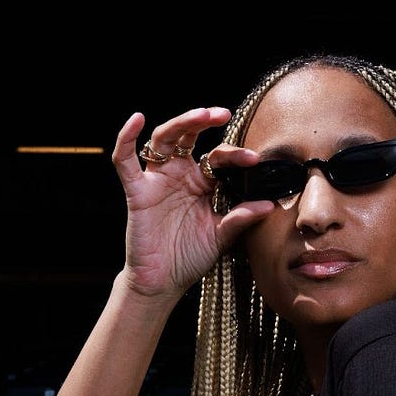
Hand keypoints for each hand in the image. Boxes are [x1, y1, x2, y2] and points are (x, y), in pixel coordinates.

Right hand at [111, 108, 270, 297]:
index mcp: (202, 183)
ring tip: (202, 115)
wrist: (164, 281)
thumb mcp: (222, 236)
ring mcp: (158, 180)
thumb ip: (241, 218)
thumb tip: (270, 205)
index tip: (255, 159)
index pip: (219, 158)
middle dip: (205, 121)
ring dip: (182, 122)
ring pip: (164, 139)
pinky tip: (137, 120)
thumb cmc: (190, 257)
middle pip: (190, 136)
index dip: (236, 157)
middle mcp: (180, 175)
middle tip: (224, 114)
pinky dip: (126, 138)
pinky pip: (125, 161)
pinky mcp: (138, 191)